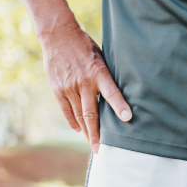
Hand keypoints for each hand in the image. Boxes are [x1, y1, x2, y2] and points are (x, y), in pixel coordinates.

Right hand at [41, 20, 130, 153]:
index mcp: (98, 72)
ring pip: (79, 116)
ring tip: (93, 144)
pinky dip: (73, 122)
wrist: (59, 36)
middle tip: (102, 149)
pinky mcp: (58, 90)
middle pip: (91, 114)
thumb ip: (107, 75)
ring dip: (86, 131)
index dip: (119, 106)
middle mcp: (83, 83)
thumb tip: (119, 91)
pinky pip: (66, 110)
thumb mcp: (102, 56)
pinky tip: (79, 130)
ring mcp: (68, 88)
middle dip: (97, 133)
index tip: (128, 119)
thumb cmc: (86, 45)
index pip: (111, 92)